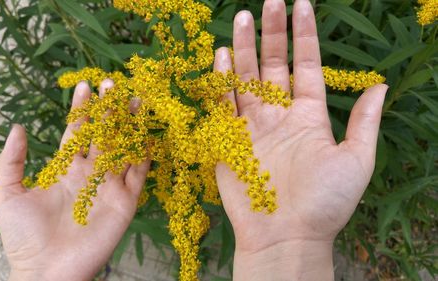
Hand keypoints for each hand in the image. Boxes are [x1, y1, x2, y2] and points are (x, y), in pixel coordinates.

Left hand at [0, 81, 149, 280]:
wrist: (45, 270)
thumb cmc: (24, 236)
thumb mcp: (8, 193)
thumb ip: (12, 160)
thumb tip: (18, 127)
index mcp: (67, 169)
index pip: (78, 132)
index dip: (82, 110)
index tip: (85, 86)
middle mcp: (91, 174)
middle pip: (105, 134)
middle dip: (110, 110)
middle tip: (114, 84)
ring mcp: (110, 186)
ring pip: (125, 148)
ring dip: (131, 125)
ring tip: (136, 101)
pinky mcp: (126, 202)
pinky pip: (139, 174)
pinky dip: (145, 155)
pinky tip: (147, 135)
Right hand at [214, 0, 387, 279]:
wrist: (285, 236)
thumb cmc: (323, 202)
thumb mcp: (356, 160)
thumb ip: (363, 121)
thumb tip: (381, 86)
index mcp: (308, 116)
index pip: (305, 65)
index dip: (304, 35)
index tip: (301, 4)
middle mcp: (278, 115)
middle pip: (272, 65)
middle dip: (270, 33)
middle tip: (267, 2)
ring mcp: (251, 126)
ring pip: (244, 79)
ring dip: (242, 49)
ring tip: (240, 18)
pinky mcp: (227, 140)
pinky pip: (222, 105)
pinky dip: (220, 81)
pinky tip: (220, 56)